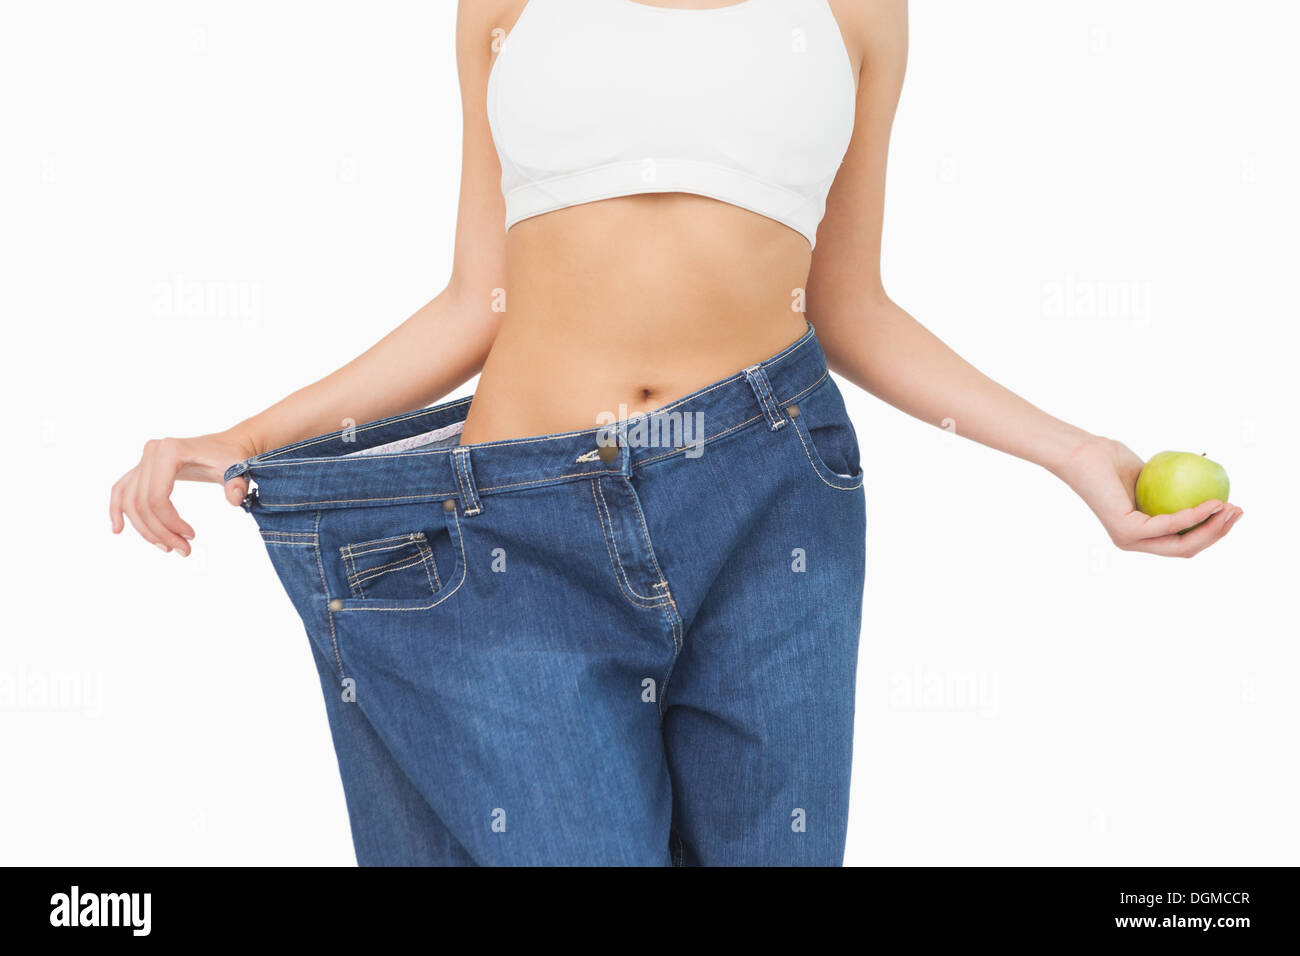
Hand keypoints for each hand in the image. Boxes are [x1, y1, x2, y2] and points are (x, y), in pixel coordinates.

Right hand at [109, 430, 257, 556]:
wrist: (227, 446)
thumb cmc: (232, 458)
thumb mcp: (239, 470)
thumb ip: (238, 484)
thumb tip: (234, 499)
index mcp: (171, 451)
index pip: (157, 496)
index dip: (169, 522)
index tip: (191, 537)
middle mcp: (152, 452)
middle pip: (142, 502)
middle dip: (159, 531)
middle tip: (183, 550)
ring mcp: (144, 459)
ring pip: (131, 501)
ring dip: (144, 528)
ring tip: (168, 547)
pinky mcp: (142, 468)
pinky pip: (123, 490)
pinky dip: (117, 509)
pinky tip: (119, 529)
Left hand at [1053, 436, 1242, 556]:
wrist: (1084, 453)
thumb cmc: (1113, 460)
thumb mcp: (1154, 477)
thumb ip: (1177, 489)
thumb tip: (1213, 491)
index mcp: (1141, 534)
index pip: (1184, 541)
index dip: (1213, 531)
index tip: (1234, 510)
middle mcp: (1134, 542)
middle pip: (1188, 549)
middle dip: (1219, 533)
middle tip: (1238, 511)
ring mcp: (1129, 539)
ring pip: (1182, 544)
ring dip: (1212, 528)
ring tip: (1230, 507)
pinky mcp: (1126, 530)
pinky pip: (1169, 525)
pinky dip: (1194, 515)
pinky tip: (1211, 502)